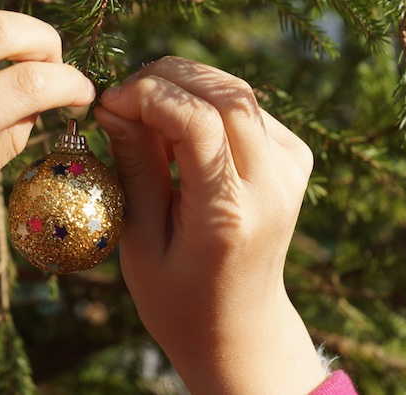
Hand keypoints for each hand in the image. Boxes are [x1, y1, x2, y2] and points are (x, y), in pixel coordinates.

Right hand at [94, 57, 325, 394]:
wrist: (241, 328)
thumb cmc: (177, 296)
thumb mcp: (138, 238)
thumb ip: (134, 164)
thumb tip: (113, 103)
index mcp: (229, 216)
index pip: (200, 123)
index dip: (148, 97)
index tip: (108, 102)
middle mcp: (273, 186)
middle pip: (226, 94)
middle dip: (165, 77)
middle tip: (121, 96)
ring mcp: (293, 169)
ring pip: (237, 91)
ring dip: (184, 84)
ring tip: (141, 110)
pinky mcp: (297, 158)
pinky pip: (246, 106)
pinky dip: (205, 100)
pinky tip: (176, 127)